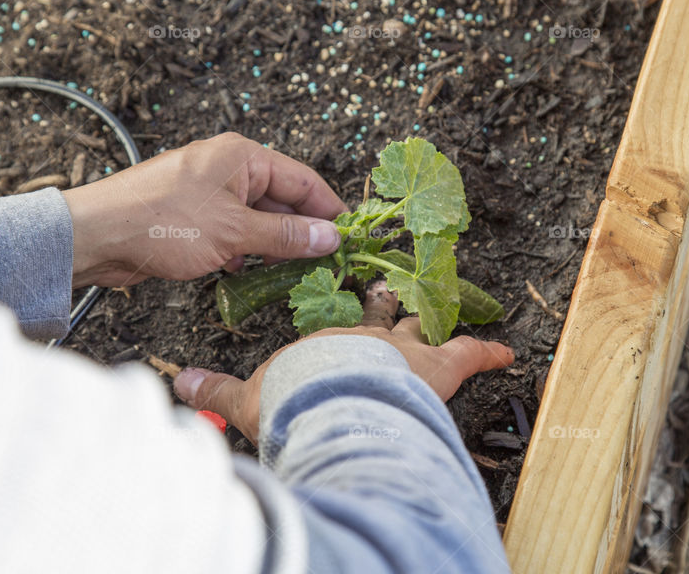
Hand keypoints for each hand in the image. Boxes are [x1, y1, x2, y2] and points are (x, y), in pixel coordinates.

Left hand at [62, 132, 347, 287]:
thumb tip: (329, 237)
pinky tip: (244, 271)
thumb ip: (285, 234)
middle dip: (301, 231)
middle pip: (282, 200)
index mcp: (242, 157)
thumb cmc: (162, 221)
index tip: (350, 237)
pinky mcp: (193, 218)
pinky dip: (243, 250)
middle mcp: (228, 169)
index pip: (303, 179)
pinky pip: (233, 232)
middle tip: (325, 263)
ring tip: (291, 273)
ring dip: (272, 245)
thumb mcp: (234, 230)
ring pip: (257, 219)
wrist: (97, 237)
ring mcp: (209, 194)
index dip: (329, 209)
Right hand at [173, 282, 513, 443]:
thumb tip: (179, 384)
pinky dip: (488, 353)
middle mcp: (367, 341)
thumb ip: (217, 392)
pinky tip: (508, 352)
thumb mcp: (248, 398)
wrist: (325, 399)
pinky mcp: (438, 366)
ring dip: (431, 321)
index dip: (343, 325)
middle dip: (383, 304)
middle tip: (385, 289)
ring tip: (445, 311)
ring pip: (424, 328)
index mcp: (327, 347)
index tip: (346, 309)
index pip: (339, 332)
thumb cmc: (290, 397)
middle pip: (380, 317)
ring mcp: (405, 350)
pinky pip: (470, 355)